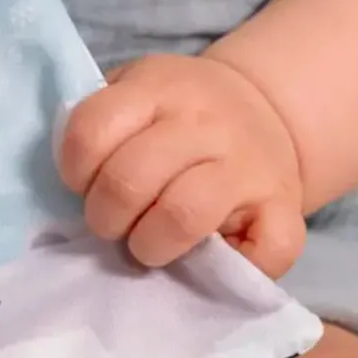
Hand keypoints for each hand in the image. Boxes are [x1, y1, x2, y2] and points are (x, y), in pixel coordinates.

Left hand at [57, 54, 305, 277]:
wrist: (265, 108)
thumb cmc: (178, 113)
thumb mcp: (137, 90)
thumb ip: (103, 122)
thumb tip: (70, 185)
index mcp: (159, 89)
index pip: (92, 130)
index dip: (74, 170)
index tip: (82, 184)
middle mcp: (206, 123)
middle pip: (129, 179)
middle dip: (103, 216)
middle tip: (109, 223)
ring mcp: (249, 166)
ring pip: (183, 216)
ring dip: (149, 245)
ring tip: (145, 244)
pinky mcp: (286, 210)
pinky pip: (263, 254)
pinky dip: (232, 268)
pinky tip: (210, 256)